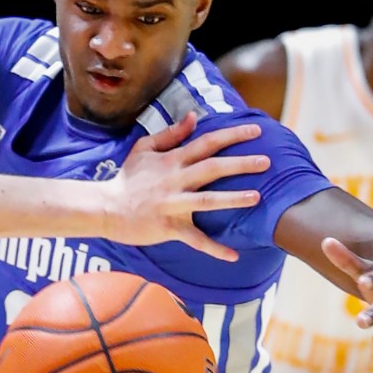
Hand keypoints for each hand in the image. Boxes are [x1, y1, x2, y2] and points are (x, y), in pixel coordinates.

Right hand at [105, 113, 268, 257]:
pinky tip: (233, 256)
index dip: (232, 135)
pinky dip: (213, 249)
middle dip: (240, 164)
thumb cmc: (126, 178)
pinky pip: (194, 240)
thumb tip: (193, 117)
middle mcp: (175, 180)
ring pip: (207, 200)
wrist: (105, 207)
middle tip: (267, 161)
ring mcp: (172, 204)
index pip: (206, 142)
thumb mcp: (144, 149)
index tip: (256, 131)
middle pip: (212, 168)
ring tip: (256, 198)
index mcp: (172, 160)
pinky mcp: (168, 226)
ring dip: (233, 199)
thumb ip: (170, 133)